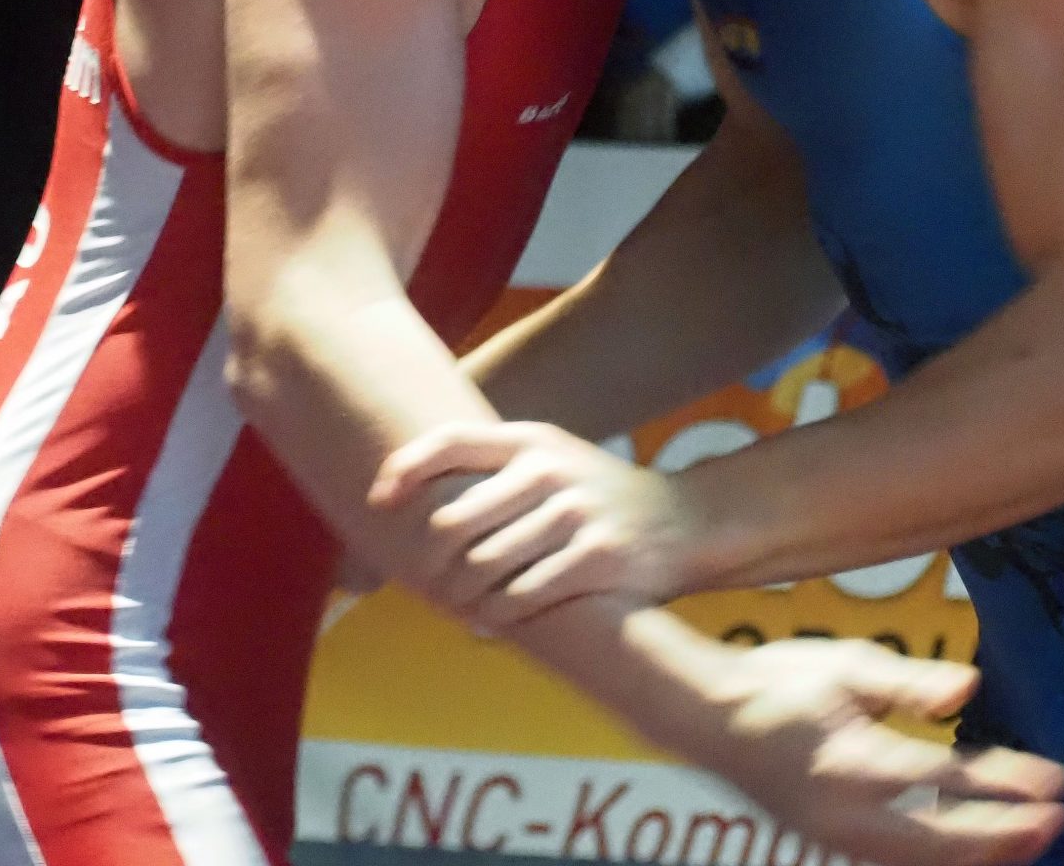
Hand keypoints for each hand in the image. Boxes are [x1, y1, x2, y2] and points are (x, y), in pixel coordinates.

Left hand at [372, 419, 702, 626]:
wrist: (684, 520)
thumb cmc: (596, 496)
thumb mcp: (551, 462)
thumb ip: (493, 472)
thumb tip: (408, 498)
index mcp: (529, 440)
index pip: (449, 440)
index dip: (404, 468)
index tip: (378, 501)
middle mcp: (548, 469)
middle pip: (454, 518)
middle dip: (431, 560)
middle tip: (426, 583)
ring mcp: (574, 511)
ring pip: (485, 564)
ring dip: (462, 595)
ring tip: (455, 606)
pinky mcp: (598, 555)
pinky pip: (526, 594)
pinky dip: (498, 615)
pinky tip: (488, 623)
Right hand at [696, 636, 1063, 865]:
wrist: (704, 715)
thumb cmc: (774, 681)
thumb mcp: (844, 665)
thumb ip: (909, 683)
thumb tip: (970, 689)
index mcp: (854, 763)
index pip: (949, 780)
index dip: (1008, 783)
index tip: (1056, 780)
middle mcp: (847, 815)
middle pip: (944, 843)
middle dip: (1007, 836)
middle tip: (1059, 820)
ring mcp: (836, 837)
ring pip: (923, 862)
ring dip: (980, 853)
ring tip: (1027, 840)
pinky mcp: (830, 842)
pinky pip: (900, 860)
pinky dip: (943, 856)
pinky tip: (970, 847)